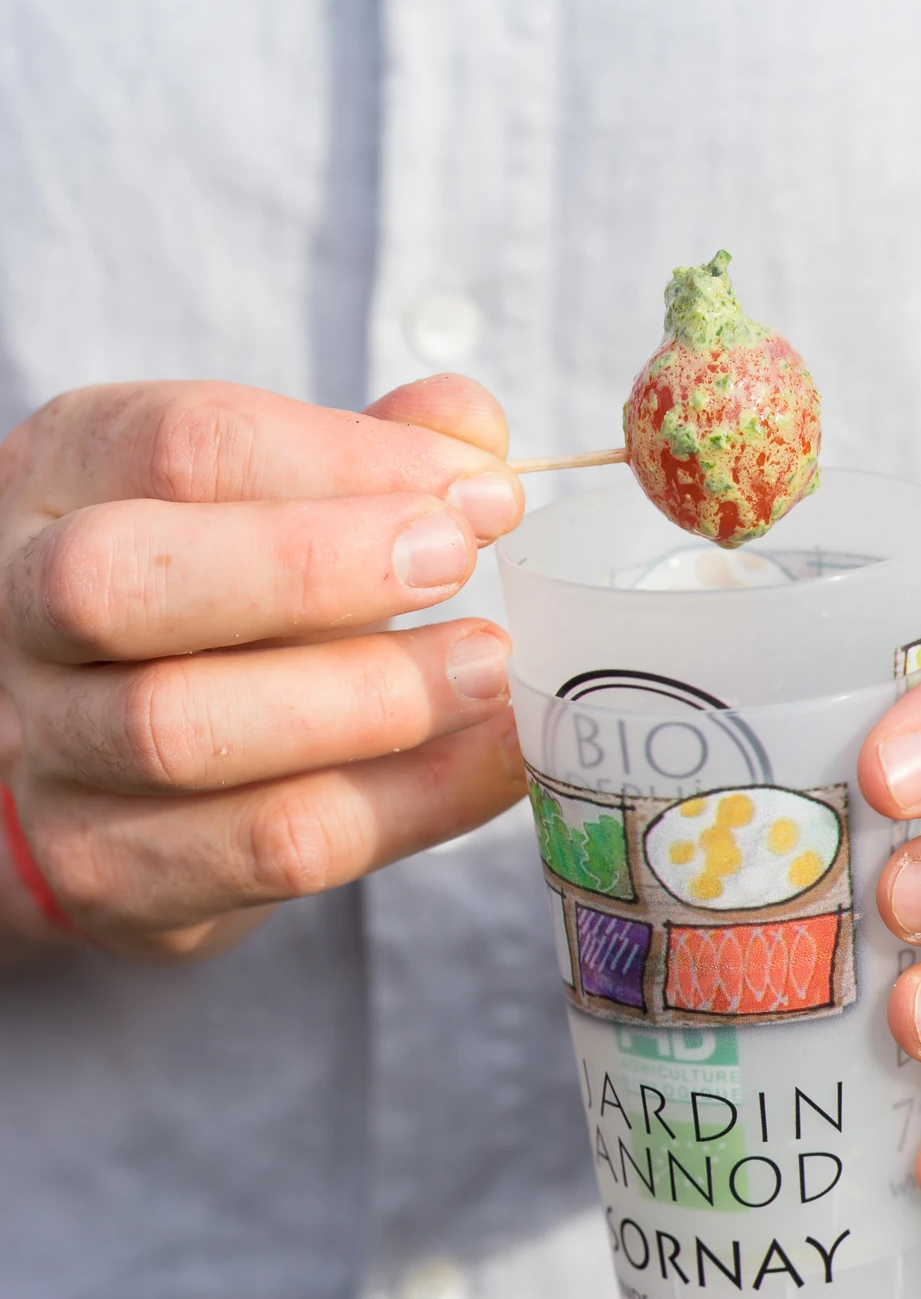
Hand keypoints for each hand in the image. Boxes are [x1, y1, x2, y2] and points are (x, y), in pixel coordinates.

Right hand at [0, 374, 525, 960]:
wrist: (101, 770)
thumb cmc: (211, 600)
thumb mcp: (268, 497)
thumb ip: (364, 452)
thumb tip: (470, 425)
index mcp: (62, 477)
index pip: (178, 447)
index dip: (345, 459)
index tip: (479, 487)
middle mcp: (21, 610)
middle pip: (121, 583)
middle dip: (309, 568)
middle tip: (456, 559)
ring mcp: (48, 751)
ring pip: (182, 732)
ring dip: (368, 701)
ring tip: (489, 670)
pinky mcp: (110, 873)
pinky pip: (266, 848)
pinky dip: (411, 804)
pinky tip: (495, 761)